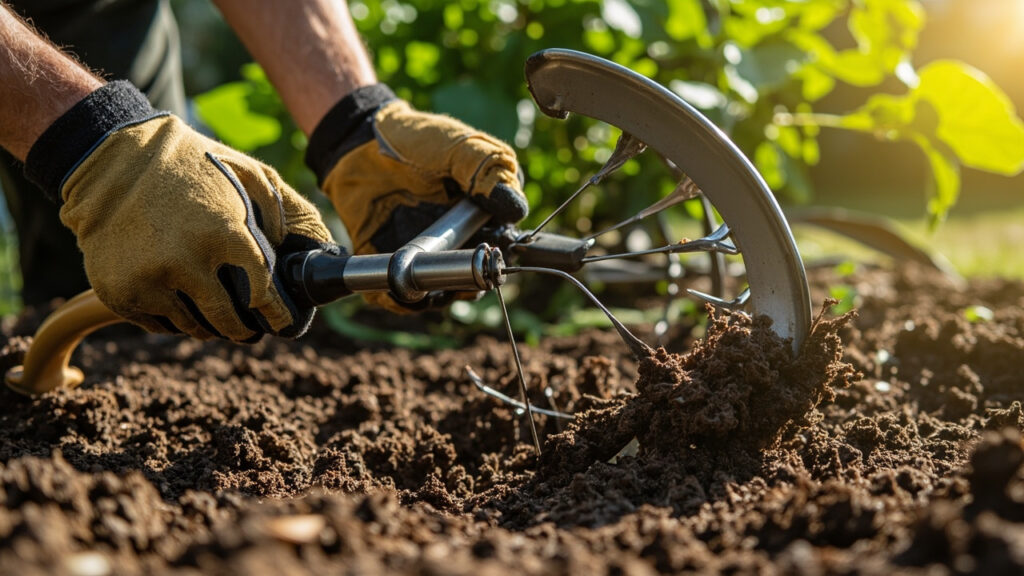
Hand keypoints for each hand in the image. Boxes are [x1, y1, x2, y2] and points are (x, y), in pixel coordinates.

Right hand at [25, 81, 333, 340]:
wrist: (112, 164)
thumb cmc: (193, 167)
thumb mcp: (251, 174)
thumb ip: (286, 212)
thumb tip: (311, 251)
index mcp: (224, 235)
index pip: (263, 295)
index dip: (276, 314)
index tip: (281, 322)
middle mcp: (186, 263)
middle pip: (229, 323)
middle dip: (245, 328)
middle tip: (250, 327)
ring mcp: (149, 281)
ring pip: (194, 329)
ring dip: (210, 325)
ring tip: (216, 312)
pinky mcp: (120, 293)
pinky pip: (160, 326)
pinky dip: (175, 320)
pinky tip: (181, 301)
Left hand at [304, 85, 527, 311]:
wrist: (358, 144)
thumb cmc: (416, 139)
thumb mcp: (458, 146)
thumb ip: (488, 171)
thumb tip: (517, 210)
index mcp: (483, 213)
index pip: (502, 244)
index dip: (500, 251)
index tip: (493, 248)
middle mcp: (459, 238)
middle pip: (477, 275)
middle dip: (474, 279)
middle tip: (465, 270)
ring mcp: (427, 254)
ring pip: (443, 291)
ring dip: (442, 293)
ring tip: (433, 284)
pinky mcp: (395, 263)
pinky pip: (403, 295)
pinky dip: (403, 299)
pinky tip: (400, 287)